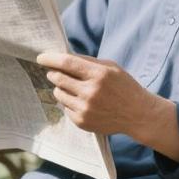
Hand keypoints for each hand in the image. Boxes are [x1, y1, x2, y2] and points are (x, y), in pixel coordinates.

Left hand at [36, 51, 163, 137]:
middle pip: (58, 78)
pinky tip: (83, 102)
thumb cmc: (124, 86)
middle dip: (53, 73)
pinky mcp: (82, 122)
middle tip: (55, 72)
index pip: (67, 63)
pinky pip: (65, 108)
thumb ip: (87, 61)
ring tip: (73, 88)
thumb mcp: (111, 67)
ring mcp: (85, 109)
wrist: (137, 114)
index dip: (50, 58)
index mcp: (99, 74)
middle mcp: (90, 92)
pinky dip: (69, 102)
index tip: (41, 57)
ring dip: (61, 88)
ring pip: (59, 93)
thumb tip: (63, 56)